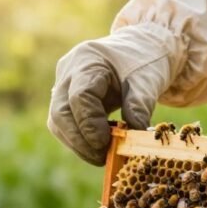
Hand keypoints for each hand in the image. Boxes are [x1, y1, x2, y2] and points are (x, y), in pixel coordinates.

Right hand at [48, 24, 177, 164]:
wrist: (138, 49)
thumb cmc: (144, 61)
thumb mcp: (148, 80)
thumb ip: (139, 105)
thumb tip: (132, 138)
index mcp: (88, 60)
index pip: (80, 96)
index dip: (90, 124)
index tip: (106, 143)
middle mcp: (68, 73)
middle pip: (60, 113)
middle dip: (80, 140)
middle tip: (103, 158)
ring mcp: (63, 86)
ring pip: (58, 122)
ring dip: (79, 144)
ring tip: (104, 156)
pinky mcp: (66, 100)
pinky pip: (66, 124)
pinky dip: (81, 139)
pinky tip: (101, 145)